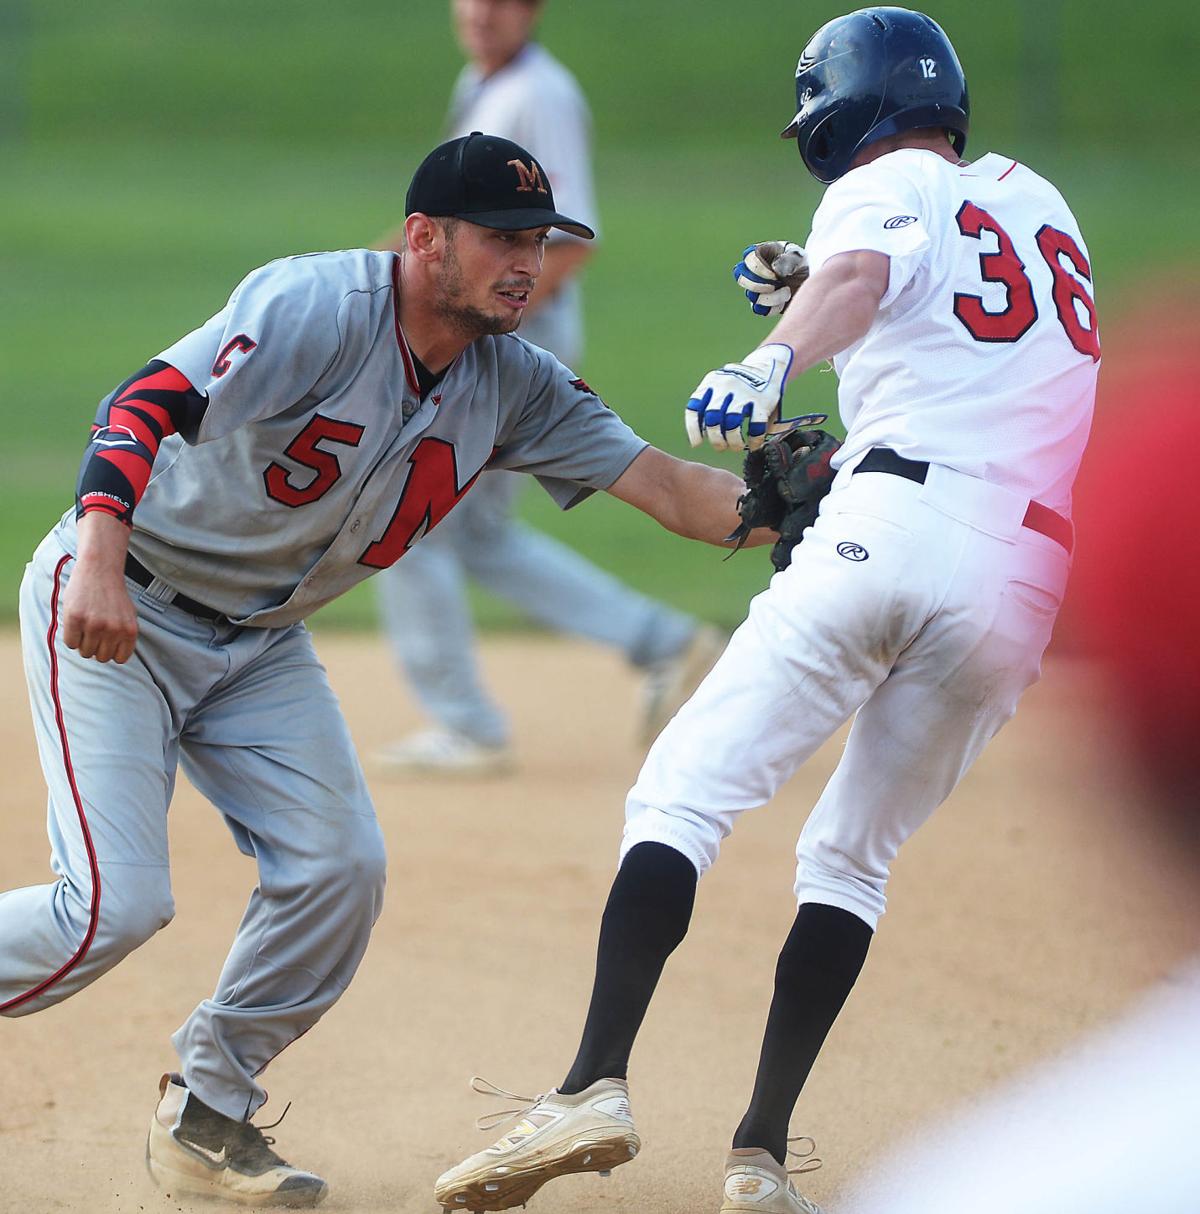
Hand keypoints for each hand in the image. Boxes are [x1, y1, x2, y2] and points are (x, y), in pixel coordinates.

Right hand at [62, 511, 137, 662]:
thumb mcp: (128, 616)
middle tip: (94, 633)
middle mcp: (114, 629)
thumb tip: (115, 659)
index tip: (106, 642)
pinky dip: (71, 637)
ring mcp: (94, 624)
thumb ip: (124, 637)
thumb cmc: (113, 595)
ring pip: (85, 652)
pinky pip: (70, 643)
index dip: (111, 652)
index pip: (120, 659)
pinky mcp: (76, 618)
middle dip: (96, 648)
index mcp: (130, 631)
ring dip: (83, 643)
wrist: (100, 570)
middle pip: (102, 658)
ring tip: (86, 627)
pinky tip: (76, 624)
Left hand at [685, 344, 793, 451]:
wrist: (767, 365)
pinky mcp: (762, 401)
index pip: (694, 408)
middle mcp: (725, 387)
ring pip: (733, 424)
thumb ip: (707, 404)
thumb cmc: (736, 385)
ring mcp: (744, 393)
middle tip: (720, 446)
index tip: (697, 443)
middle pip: (713, 420)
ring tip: (736, 447)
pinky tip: (754, 444)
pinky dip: (754, 439)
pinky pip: (756, 425)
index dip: (693, 429)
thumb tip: (700, 435)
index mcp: (711, 383)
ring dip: (733, 442)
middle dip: (716, 439)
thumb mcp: (717, 385)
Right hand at [733, 241, 809, 316]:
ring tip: (787, 291)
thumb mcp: (799, 257)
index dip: (758, 268)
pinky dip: (773, 307)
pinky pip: (760, 309)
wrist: (810, 280)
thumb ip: (788, 260)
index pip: (748, 258)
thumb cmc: (802, 263)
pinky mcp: (762, 303)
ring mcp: (756, 287)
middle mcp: (754, 270)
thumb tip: (775, 269)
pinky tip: (784, 301)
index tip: (774, 273)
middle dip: (759, 285)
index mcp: (761, 252)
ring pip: (752, 296)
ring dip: (772, 297)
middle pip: (741, 278)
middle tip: (776, 284)